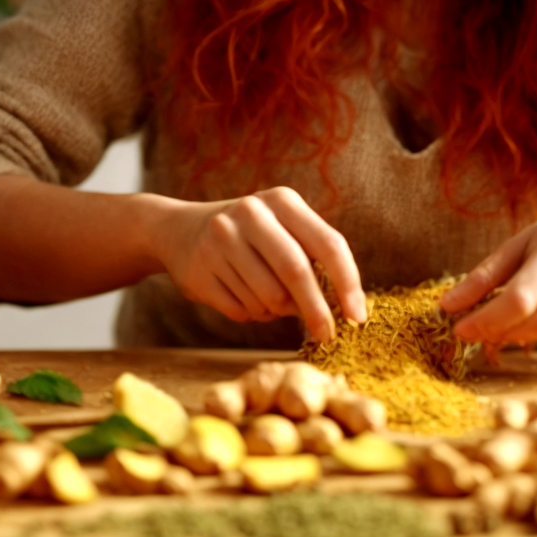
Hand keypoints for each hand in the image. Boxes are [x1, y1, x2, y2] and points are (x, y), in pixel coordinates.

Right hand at [152, 186, 365, 341]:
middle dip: (316, 310)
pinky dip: (252, 314)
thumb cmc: (250, 236)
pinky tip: (243, 296)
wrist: (178, 230)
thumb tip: (345, 308)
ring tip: (268, 299)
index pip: (329, 244)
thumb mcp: (282, 230)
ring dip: (277, 311)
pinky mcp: (200, 269)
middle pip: (296, 272)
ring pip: (268, 297)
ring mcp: (221, 239)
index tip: (357, 317)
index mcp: (282, 201)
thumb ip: (313, 259)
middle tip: (326, 335)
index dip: (348, 284)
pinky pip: (241, 310)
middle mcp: (251, 213)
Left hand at [439, 201, 536, 345]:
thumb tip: (449, 304)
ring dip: (514, 335)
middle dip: (495, 329)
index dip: (484, 317)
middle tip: (471, 334)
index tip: (457, 328)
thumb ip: (491, 272)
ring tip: (493, 331)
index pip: (515, 293)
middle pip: (531, 313)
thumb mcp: (529, 240)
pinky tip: (523, 328)